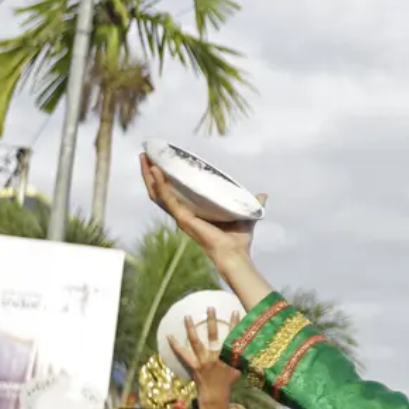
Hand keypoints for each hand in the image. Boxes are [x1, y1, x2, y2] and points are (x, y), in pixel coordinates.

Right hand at [140, 154, 265, 268]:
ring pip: (158, 194)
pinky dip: (161, 185)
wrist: (236, 254)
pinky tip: (156, 171)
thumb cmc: (238, 239)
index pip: (172, 193)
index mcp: (193, 212)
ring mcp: (181, 216)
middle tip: (146, 154)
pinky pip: (168, 199)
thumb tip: (263, 195)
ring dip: (149, 175)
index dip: (163, 179)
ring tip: (145, 158)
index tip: (159, 162)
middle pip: (159, 191)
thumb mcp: (245, 214)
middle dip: (150, 172)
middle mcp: (183, 213)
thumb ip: (251, 203)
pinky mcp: (183, 218)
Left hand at [167, 308, 240, 395]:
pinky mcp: (193, 365)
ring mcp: (203, 360)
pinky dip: (175, 345)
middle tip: (209, 308)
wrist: (215, 395)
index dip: (235, 324)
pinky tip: (169, 336)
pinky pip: (183, 354)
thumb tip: (249, 345)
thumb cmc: (228, 382)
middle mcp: (215, 356)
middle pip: (213, 335)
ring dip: (191, 328)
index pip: (233, 336)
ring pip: (196, 342)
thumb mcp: (239, 369)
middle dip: (212, 321)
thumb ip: (242, 357)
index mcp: (228, 356)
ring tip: (187, 317)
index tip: (235, 311)